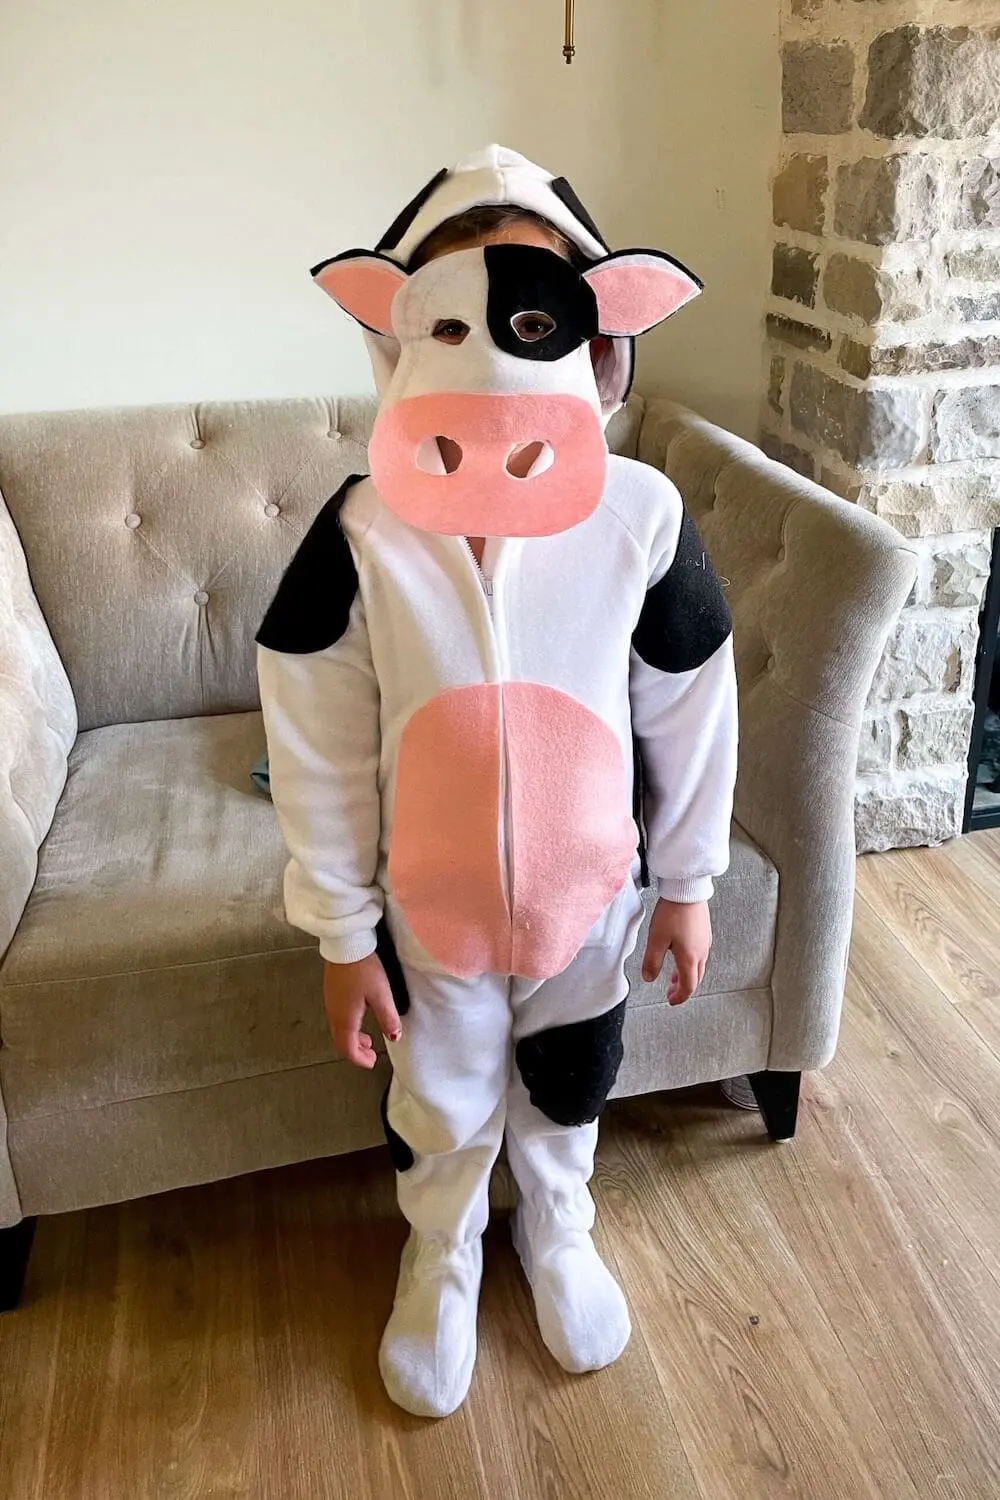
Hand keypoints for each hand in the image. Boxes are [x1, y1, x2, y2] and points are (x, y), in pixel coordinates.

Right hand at [323, 955, 401, 1069]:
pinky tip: (359, 1017)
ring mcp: (330, 1002)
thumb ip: (388, 1018)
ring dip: (352, 1038)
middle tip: (371, 1053)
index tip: (371, 1062)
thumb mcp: (381, 995)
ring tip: (367, 1038)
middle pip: (341, 1041)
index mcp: (345, 1019)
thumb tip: (394, 1037)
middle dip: (355, 1051)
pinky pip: (337, 1017)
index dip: (360, 1059)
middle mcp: (334, 1014)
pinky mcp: (331, 992)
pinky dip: (348, 1026)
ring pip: (338, 1029)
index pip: (348, 1048)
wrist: (346, 945)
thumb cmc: (363, 969)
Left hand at [641, 899, 711, 1004]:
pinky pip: (700, 955)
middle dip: (683, 988)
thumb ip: (652, 961)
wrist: (687, 890)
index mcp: (689, 958)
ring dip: (687, 976)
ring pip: (698, 967)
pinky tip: (681, 957)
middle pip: (695, 978)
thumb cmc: (673, 912)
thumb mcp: (656, 939)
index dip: (679, 997)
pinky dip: (690, 963)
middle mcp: (701, 952)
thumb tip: (648, 978)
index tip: (671, 1001)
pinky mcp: (705, 932)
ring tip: (674, 978)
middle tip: (671, 993)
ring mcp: (705, 942)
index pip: (688, 986)